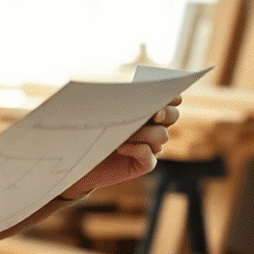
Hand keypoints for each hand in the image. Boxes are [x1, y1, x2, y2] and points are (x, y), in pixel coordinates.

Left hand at [62, 96, 182, 199]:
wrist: (80, 159)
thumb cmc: (90, 130)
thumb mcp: (104, 109)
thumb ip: (121, 101)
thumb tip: (130, 89)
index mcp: (145, 111)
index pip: (170, 101)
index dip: (172, 98)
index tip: (166, 96)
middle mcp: (151, 128)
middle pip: (173, 116)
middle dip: (165, 113)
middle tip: (153, 114)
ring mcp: (150, 147)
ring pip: (161, 135)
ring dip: (144, 133)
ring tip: (122, 135)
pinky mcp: (143, 164)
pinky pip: (149, 155)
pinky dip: (138, 150)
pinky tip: (121, 148)